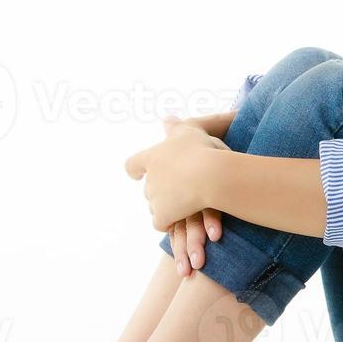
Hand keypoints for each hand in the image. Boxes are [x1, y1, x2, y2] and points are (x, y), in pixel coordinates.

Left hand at [124, 118, 229, 233]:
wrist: (210, 175)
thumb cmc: (203, 151)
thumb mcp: (189, 132)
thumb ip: (175, 127)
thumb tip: (167, 118)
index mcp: (153, 157)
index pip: (132, 164)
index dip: (135, 170)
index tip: (136, 175)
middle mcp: (149, 178)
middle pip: (148, 188)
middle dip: (161, 190)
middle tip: (179, 190)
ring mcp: (154, 198)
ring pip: (155, 206)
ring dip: (167, 206)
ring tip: (185, 205)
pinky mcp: (162, 215)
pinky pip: (160, 223)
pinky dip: (168, 223)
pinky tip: (180, 220)